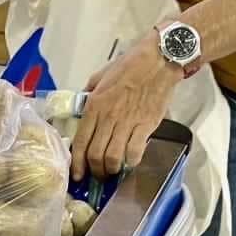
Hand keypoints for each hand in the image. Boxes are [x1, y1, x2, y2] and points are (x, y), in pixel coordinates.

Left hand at [72, 35, 182, 180]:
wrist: (158, 60)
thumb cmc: (129, 66)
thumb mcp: (100, 77)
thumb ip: (88, 95)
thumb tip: (81, 110)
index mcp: (94, 105)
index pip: (80, 142)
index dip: (77, 163)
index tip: (78, 174)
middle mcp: (108, 117)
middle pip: (95, 155)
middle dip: (94, 171)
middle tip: (97, 175)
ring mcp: (127, 122)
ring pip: (113, 157)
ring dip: (111, 169)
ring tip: (112, 171)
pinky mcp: (146, 125)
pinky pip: (135, 151)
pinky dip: (131, 161)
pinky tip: (130, 161)